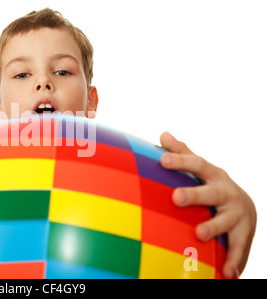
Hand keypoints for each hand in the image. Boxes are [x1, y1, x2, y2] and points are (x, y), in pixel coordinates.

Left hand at [159, 132, 255, 278]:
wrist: (245, 206)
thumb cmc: (212, 184)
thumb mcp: (201, 168)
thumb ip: (182, 152)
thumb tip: (163, 134)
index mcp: (213, 175)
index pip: (197, 164)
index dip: (180, 161)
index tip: (162, 160)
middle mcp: (227, 192)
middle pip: (212, 192)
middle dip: (195, 195)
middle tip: (175, 197)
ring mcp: (237, 214)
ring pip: (226, 220)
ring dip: (214, 227)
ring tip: (200, 234)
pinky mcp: (243, 234)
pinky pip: (238, 248)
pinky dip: (234, 260)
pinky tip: (227, 273)